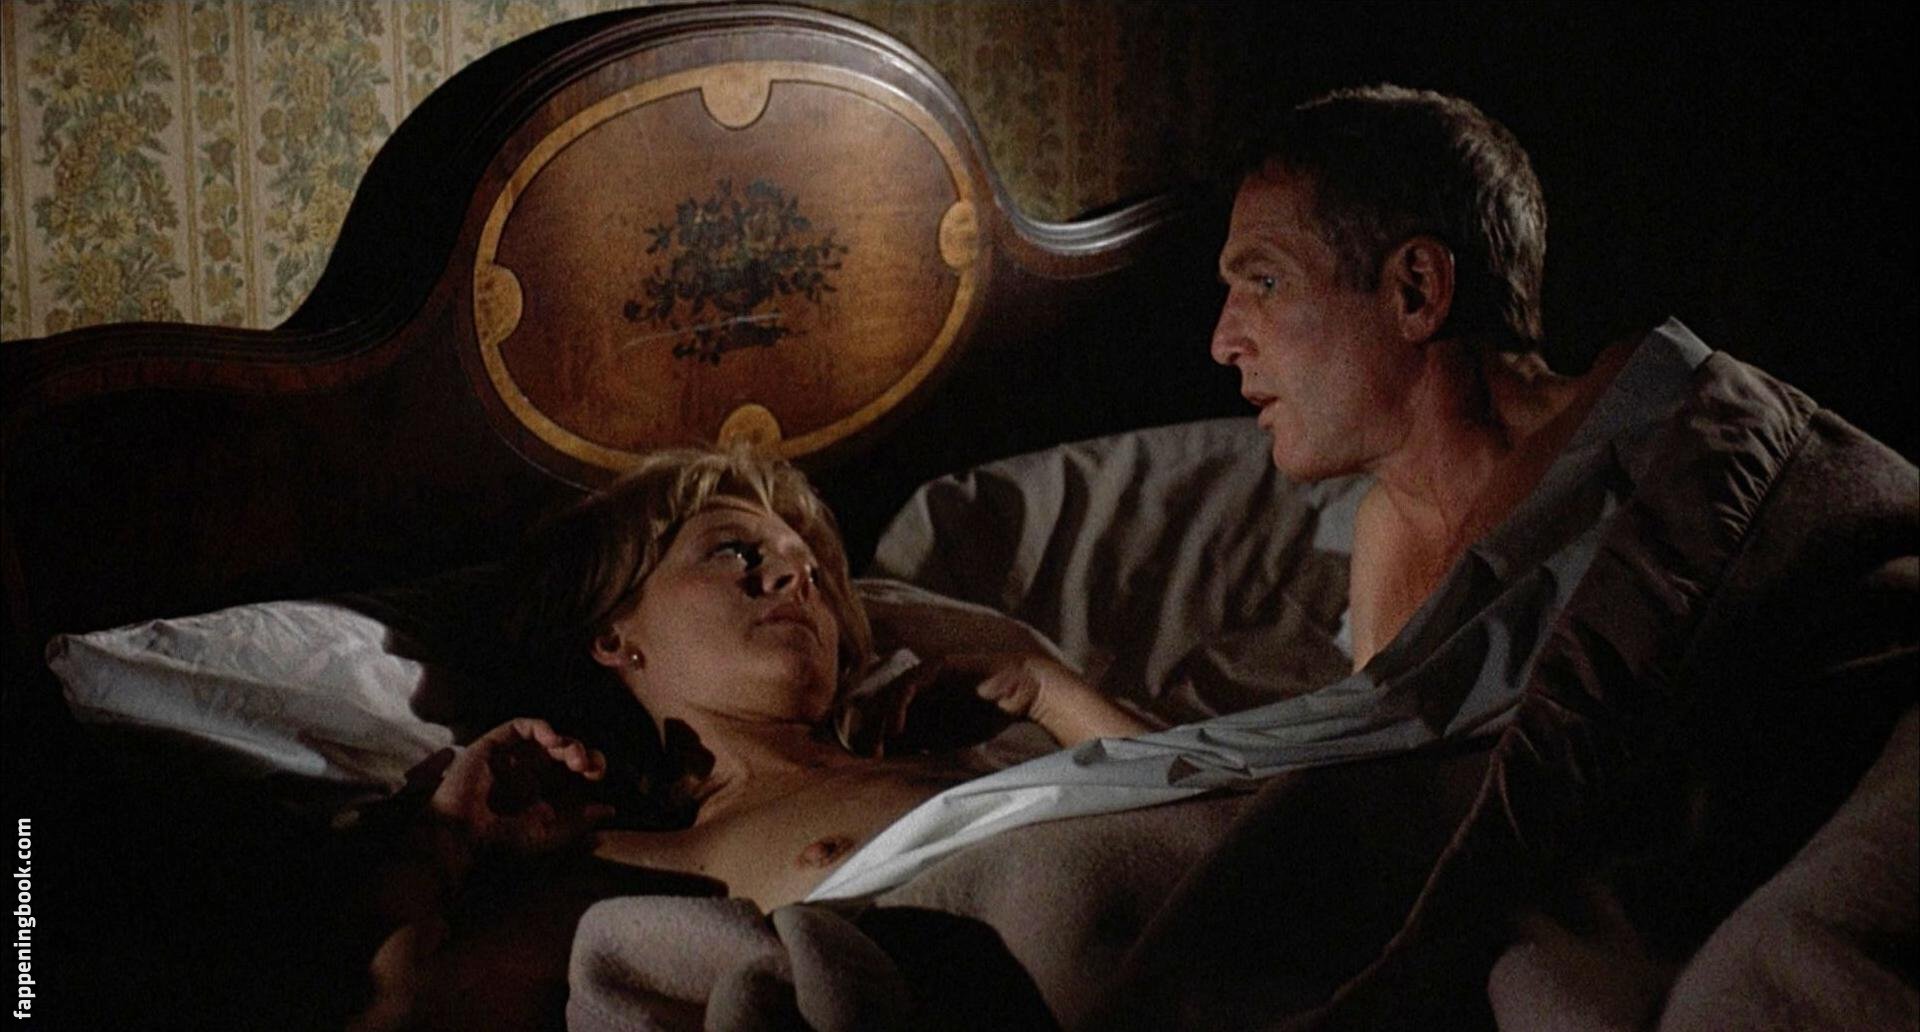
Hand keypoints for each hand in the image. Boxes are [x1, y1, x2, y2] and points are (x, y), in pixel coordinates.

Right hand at [427, 717, 615, 856]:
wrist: (462, 838)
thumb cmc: (502, 842)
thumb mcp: (550, 835)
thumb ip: (579, 822)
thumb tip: (611, 810)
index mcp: (542, 794)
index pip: (573, 772)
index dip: (590, 767)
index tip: (597, 774)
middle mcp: (527, 774)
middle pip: (564, 751)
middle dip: (582, 753)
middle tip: (587, 766)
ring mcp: (510, 759)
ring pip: (546, 737)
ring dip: (566, 741)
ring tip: (574, 758)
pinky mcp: (493, 746)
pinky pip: (520, 727)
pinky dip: (541, 727)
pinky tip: (553, 740)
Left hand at [848, 652, 1148, 751]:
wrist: (1023, 692)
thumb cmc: (987, 715)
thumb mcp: (948, 740)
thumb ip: (922, 745)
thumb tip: (892, 760)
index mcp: (919, 700)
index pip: (885, 715)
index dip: (874, 736)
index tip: (871, 760)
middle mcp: (918, 684)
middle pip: (882, 703)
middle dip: (871, 729)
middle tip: (867, 755)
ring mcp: (927, 672)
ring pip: (891, 693)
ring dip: (881, 719)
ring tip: (879, 744)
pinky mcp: (938, 665)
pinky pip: (911, 683)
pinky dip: (899, 704)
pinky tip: (895, 727)